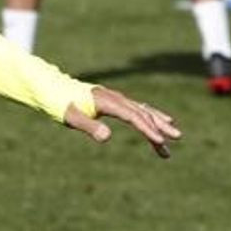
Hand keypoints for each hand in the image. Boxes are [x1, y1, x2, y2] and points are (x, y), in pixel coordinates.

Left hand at [59, 85, 180, 157]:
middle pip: (143, 113)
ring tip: (173, 138)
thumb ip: (89, 126)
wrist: (53, 88)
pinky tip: (159, 124)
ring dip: (158, 124)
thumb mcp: (71, 118)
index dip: (147, 129)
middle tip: (177, 138)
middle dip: (160, 127)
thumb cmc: (60, 103)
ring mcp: (117, 100)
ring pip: (143, 112)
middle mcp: (116, 99)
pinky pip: (137, 111)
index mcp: (108, 102)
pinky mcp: (115, 103)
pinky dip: (150, 118)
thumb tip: (107, 137)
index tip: (159, 141)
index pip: (133, 117)